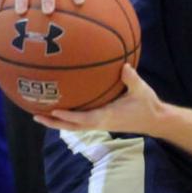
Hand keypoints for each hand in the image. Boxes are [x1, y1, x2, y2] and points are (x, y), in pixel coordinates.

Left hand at [35, 64, 164, 135]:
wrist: (155, 120)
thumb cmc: (148, 105)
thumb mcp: (142, 90)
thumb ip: (132, 79)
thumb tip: (124, 66)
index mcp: (108, 116)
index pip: (84, 119)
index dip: (69, 116)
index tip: (54, 111)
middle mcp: (101, 122)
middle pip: (72, 126)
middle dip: (54, 122)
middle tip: (36, 116)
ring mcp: (100, 124)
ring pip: (74, 126)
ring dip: (57, 122)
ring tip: (40, 115)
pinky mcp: (102, 122)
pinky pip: (80, 122)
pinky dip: (67, 118)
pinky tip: (59, 110)